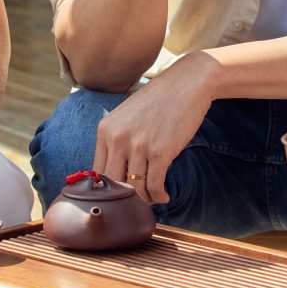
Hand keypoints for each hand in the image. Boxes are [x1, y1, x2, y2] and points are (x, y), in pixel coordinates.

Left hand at [93, 53, 217, 203]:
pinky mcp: (160, 152)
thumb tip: (117, 172)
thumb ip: (118, 139)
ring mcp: (139, 146)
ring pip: (134, 188)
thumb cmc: (160, 100)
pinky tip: (164, 196)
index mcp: (105, 130)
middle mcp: (118, 139)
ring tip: (152, 199)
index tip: (120, 195)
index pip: (98, 172)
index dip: (108, 189)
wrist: (188, 84)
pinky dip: (159, 196)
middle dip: (125, 198)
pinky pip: (154, 185)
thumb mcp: (128, 115)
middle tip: (136, 203)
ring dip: (145, 199)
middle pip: (113, 184)